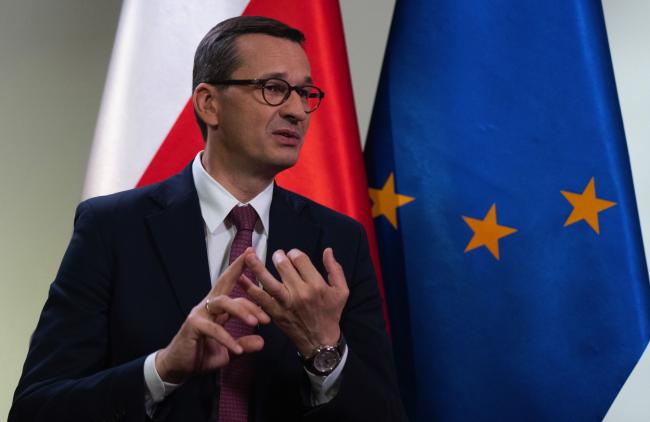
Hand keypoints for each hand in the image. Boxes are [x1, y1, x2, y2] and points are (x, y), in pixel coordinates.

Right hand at [156, 248, 269, 382]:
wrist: (178, 368)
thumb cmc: (201, 354)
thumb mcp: (228, 350)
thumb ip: (243, 344)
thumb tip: (261, 341)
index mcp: (217, 308)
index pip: (231, 285)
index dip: (241, 270)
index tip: (253, 255)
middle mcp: (208, 306)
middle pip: (224, 282)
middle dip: (238, 269)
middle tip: (254, 260)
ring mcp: (199, 314)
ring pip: (223, 302)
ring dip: (242, 310)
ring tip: (258, 322)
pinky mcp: (193, 326)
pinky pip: (214, 329)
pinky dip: (227, 339)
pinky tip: (238, 350)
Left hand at [239, 248, 348, 355]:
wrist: (320, 341)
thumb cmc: (331, 314)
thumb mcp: (342, 291)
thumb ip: (335, 269)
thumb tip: (327, 250)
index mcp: (316, 285)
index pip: (300, 259)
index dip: (294, 253)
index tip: (293, 255)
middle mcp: (300, 293)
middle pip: (283, 266)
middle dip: (278, 256)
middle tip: (277, 256)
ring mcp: (285, 304)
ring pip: (268, 281)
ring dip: (256, 266)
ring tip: (248, 255)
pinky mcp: (275, 313)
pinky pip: (260, 299)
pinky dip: (249, 288)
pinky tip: (240, 278)